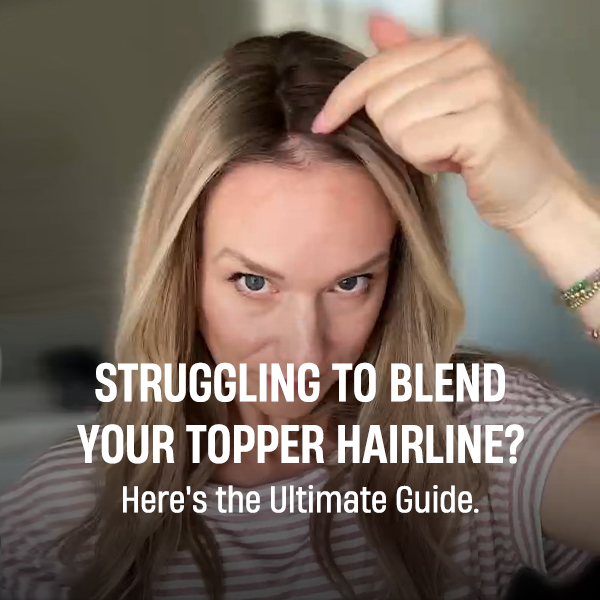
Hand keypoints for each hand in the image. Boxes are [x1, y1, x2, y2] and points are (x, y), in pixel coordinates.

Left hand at [312, 15, 583, 231]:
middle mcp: (472, 58)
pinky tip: (455, 162)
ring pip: (394, 124)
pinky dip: (427, 163)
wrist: (536, 190)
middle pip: (380, 99)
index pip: (377, 66)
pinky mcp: (484, 123)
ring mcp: (481, 87)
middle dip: (396, 133)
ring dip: (413, 150)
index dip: (343, 99)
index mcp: (458, 47)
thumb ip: (411, 62)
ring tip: (447, 150)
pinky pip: (415, 145)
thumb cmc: (485, 151)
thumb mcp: (445, 98)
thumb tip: (375, 27)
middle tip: (433, 141)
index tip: (323, 122)